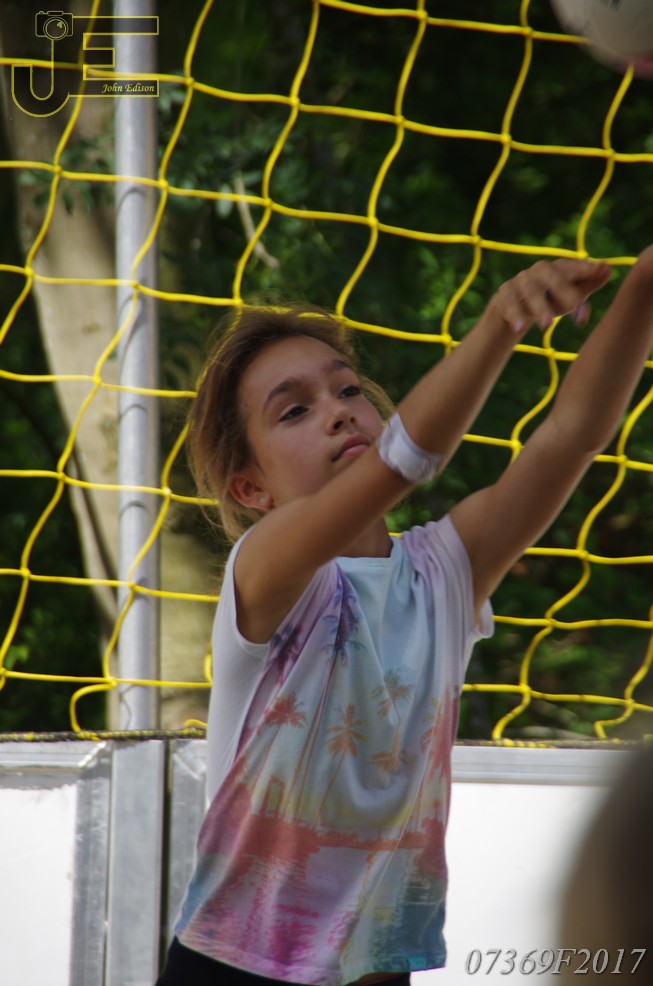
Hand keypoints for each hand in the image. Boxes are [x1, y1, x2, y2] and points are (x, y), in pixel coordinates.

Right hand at [493, 258, 611, 334]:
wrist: (514, 308)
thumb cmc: (550, 299)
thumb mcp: (571, 294)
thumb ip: (589, 282)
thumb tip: (608, 270)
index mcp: (559, 268)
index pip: (573, 267)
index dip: (586, 270)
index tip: (601, 272)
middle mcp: (539, 271)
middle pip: (552, 277)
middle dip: (563, 291)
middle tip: (574, 306)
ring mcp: (520, 282)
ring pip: (530, 292)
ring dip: (539, 308)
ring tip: (547, 325)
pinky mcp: (504, 296)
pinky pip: (509, 305)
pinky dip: (515, 316)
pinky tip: (520, 329)